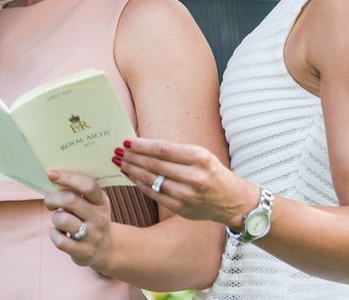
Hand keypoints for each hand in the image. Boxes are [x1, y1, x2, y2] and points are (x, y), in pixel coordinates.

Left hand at [44, 171, 113, 271]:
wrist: (106, 249)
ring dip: (55, 217)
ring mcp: (92, 236)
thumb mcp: (94, 204)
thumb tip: (54, 178)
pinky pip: (60, 241)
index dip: (68, 178)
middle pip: (70, 200)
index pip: (87, 185)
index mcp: (102, 201)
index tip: (51, 174)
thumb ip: (78, 193)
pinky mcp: (83, 252)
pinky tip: (58, 233)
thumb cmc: (91, 219)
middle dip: (53, 198)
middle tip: (49, 201)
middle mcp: (99, 217)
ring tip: (59, 219)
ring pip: (63, 219)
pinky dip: (54, 234)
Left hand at [114, 138, 258, 229]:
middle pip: (154, 164)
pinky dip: (140, 184)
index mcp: (199, 157)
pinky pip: (155, 194)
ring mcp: (186, 194)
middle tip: (118, 151)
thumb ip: (176, 151)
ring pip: (152, 180)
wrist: (230, 200)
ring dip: (133, 170)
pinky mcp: (180, 208)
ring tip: (121, 162)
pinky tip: (132, 176)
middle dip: (133, 157)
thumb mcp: (201, 154)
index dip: (142, 145)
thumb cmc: (212, 171)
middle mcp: (193, 176)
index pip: (163, 149)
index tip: (127, 141)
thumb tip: (145, 145)